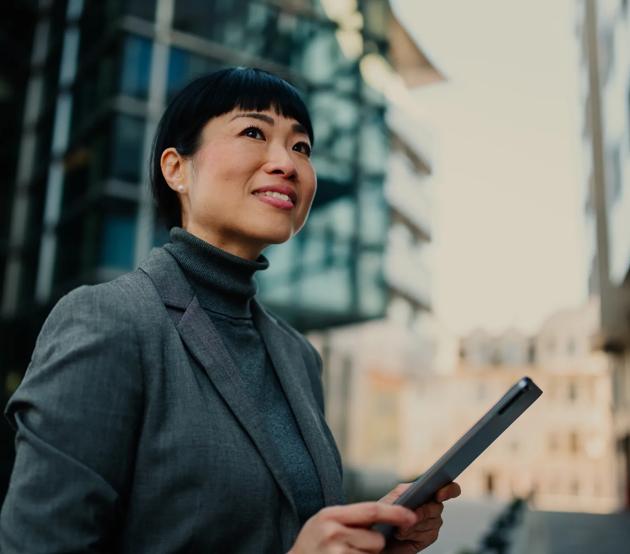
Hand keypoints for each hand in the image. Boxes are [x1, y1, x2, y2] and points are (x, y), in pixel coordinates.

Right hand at [289, 502, 417, 553]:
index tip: (411, 515)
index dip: (395, 513)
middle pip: (376, 540)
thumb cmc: (312, 543)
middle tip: (354, 546)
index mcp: (331, 515)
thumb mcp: (325, 521)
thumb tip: (386, 515)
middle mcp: (333, 534)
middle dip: (374, 545)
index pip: (371, 511)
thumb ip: (350, 517)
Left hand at [380, 482, 460, 552]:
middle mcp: (431, 505)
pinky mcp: (430, 536)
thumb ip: (403, 493)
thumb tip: (416, 497)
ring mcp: (432, 521)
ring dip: (414, 526)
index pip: (447, 487)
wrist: (380, 535)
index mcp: (424, 490)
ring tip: (399, 528)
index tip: (439, 495)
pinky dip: (413, 534)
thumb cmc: (384, 514)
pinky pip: (427, 534)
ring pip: (432, 522)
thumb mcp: (390, 499)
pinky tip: (403, 535)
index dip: (448, 490)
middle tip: (409, 516)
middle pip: (438, 507)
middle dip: (423, 512)